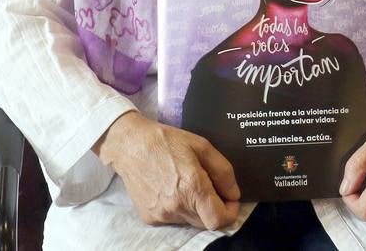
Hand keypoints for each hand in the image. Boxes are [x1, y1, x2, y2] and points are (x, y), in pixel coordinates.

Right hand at [94, 111, 239, 229]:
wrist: (131, 146)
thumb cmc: (168, 142)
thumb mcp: (203, 146)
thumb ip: (223, 172)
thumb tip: (234, 193)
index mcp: (192, 187)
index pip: (218, 220)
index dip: (230, 212)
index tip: (230, 199)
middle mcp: (176, 206)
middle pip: (206, 223)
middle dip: (215, 208)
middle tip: (211, 187)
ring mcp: (161, 214)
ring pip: (191, 221)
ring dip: (196, 208)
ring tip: (188, 184)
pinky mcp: (149, 218)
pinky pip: (174, 219)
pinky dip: (180, 208)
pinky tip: (173, 189)